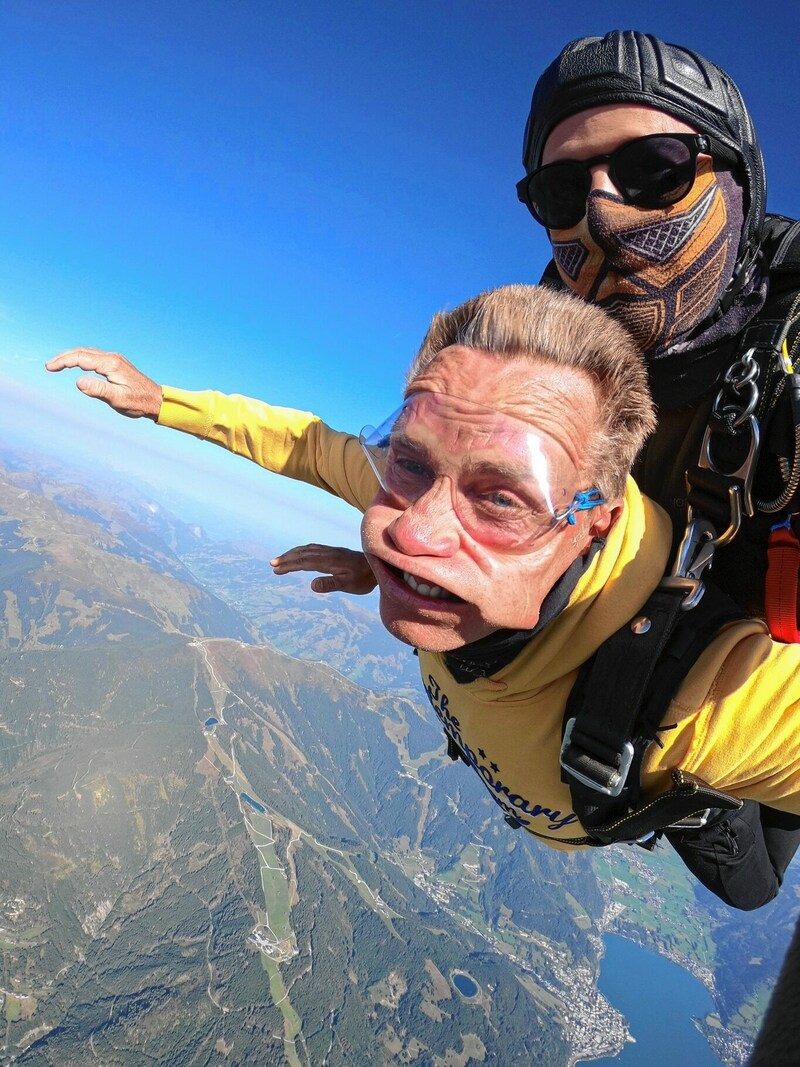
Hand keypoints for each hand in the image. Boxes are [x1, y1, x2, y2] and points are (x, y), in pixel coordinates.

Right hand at [45, 347, 161, 419]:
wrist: (157, 400)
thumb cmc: (139, 402)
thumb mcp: (118, 399)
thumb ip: (99, 390)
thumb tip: (78, 381)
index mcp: (111, 365)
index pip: (81, 358)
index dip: (63, 361)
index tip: (49, 367)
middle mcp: (112, 358)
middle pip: (82, 352)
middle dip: (64, 357)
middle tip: (49, 366)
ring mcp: (115, 360)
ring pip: (88, 352)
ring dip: (72, 356)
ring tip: (59, 364)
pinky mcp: (117, 364)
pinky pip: (95, 356)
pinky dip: (82, 358)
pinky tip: (78, 364)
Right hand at [270, 544, 376, 594]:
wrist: (379, 566)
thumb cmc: (365, 578)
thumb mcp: (349, 584)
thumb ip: (331, 584)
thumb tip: (312, 585)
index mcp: (329, 561)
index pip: (304, 562)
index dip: (289, 565)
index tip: (276, 569)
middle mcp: (328, 553)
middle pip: (303, 553)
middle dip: (287, 558)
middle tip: (272, 564)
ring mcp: (331, 551)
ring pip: (308, 549)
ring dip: (293, 554)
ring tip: (281, 560)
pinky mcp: (335, 552)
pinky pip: (314, 548)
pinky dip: (302, 550)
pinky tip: (300, 554)